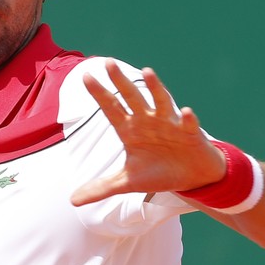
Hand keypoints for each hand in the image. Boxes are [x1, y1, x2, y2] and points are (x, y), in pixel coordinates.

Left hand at [70, 59, 226, 205]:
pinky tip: (186, 112)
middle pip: (132, 97)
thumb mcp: (128, 182)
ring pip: (160, 101)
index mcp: (131, 130)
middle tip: (109, 63)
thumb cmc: (159, 173)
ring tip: (147, 72)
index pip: (111, 108)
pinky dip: (187, 118)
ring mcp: (169, 124)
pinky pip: (188, 124)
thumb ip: (101, 188)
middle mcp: (148, 121)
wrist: (191, 177)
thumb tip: (72, 201)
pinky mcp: (190, 134)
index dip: (99, 93)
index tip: (86, 76)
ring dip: (155, 87)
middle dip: (121, 81)